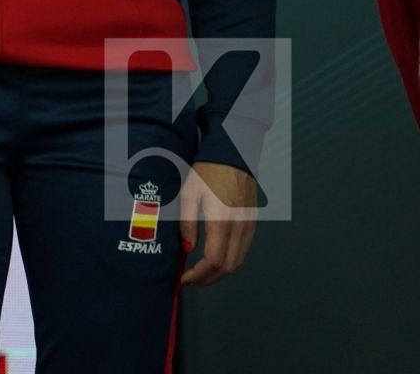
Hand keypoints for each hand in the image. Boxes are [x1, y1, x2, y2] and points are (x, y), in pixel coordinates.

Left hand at [179, 161, 258, 285]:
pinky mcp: (254, 224)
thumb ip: (187, 223)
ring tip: (201, 273)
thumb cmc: (206, 173)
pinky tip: (215, 259)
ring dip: (220, 273)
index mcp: (222, 222)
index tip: (183, 279)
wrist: (234, 157)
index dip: (198, 275)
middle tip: (190, 280)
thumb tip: (187, 249)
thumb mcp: (189, 194)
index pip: (213, 261)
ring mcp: (250, 227)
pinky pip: (244, 251)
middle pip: (228, 267)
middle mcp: (240, 229)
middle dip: (208, 279)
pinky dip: (230, 261)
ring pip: (238, 262)